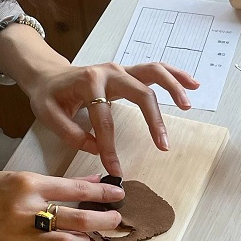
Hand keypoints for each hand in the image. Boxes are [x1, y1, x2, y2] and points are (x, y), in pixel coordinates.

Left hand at [0, 23, 199, 176]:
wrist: (48, 73)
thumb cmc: (49, 95)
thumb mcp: (47, 114)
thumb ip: (70, 132)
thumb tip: (95, 148)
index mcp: (88, 82)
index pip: (104, 119)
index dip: (110, 147)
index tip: (115, 171)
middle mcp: (109, 72)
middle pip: (140, 93)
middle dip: (154, 120)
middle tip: (163, 145)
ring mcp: (121, 69)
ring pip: (154, 73)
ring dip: (174, 87)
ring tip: (188, 105)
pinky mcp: (129, 72)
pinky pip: (156, 70)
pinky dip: (176, 76)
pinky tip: (193, 85)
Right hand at [0, 171, 123, 240]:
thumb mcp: (18, 179)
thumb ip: (57, 184)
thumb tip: (93, 180)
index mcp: (28, 184)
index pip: (76, 189)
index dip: (102, 193)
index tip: (119, 195)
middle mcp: (26, 210)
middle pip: (78, 219)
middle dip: (104, 220)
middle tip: (115, 220)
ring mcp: (19, 236)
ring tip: (83, 239)